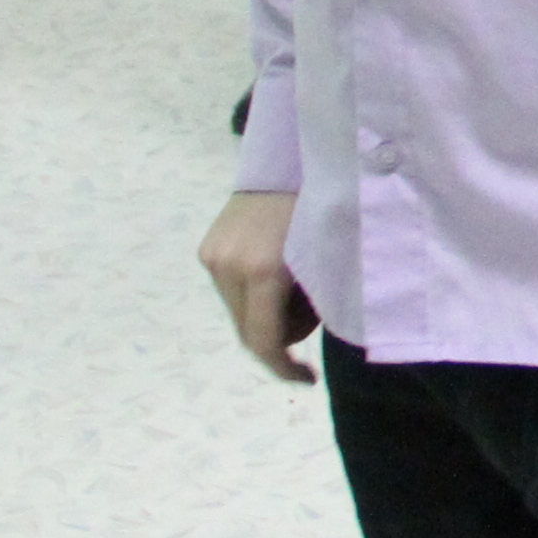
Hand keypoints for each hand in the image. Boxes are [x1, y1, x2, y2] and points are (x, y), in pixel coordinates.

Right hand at [198, 190, 312, 380]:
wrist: (290, 159)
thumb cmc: (324, 208)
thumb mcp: (329, 258)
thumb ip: (316, 303)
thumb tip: (299, 340)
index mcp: (261, 270)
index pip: (262, 341)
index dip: (283, 368)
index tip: (306, 379)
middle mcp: (228, 266)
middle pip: (247, 330)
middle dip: (279, 340)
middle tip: (311, 323)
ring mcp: (213, 256)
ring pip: (237, 311)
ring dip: (266, 316)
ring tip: (297, 290)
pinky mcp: (208, 248)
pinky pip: (231, 289)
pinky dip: (254, 296)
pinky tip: (277, 277)